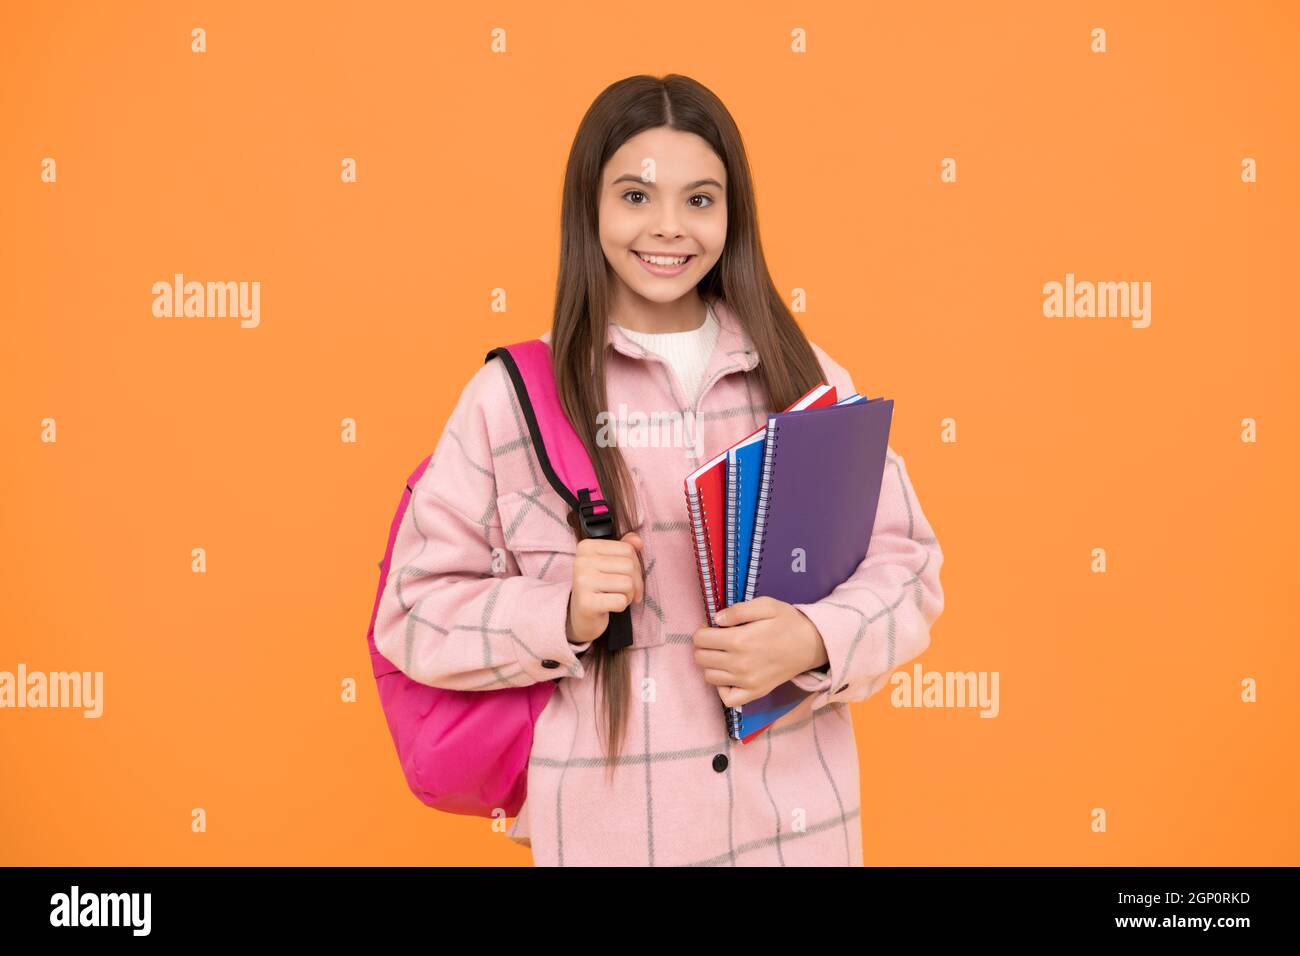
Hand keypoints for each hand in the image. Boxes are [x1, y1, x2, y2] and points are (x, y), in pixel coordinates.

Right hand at [566, 532, 644, 644]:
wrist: (581, 614)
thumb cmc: (599, 585)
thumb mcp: (611, 562)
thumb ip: (625, 547)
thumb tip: (638, 541)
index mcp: (586, 546)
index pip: (627, 549)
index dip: (636, 565)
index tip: (631, 577)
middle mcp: (581, 561)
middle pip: (629, 566)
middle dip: (635, 582)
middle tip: (627, 591)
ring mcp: (581, 582)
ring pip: (628, 583)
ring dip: (629, 595)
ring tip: (618, 597)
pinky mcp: (586, 603)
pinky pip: (620, 601)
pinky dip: (622, 606)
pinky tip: (611, 606)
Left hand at [691, 597, 827, 707]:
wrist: (812, 644)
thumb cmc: (788, 622)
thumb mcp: (766, 605)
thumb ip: (738, 610)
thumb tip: (716, 619)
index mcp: (739, 640)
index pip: (700, 639)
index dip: (702, 630)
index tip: (712, 627)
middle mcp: (739, 664)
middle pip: (700, 658)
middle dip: (703, 646)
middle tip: (716, 639)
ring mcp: (747, 682)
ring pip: (709, 676)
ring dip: (710, 664)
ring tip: (723, 654)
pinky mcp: (755, 693)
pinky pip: (727, 698)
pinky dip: (722, 688)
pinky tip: (729, 675)